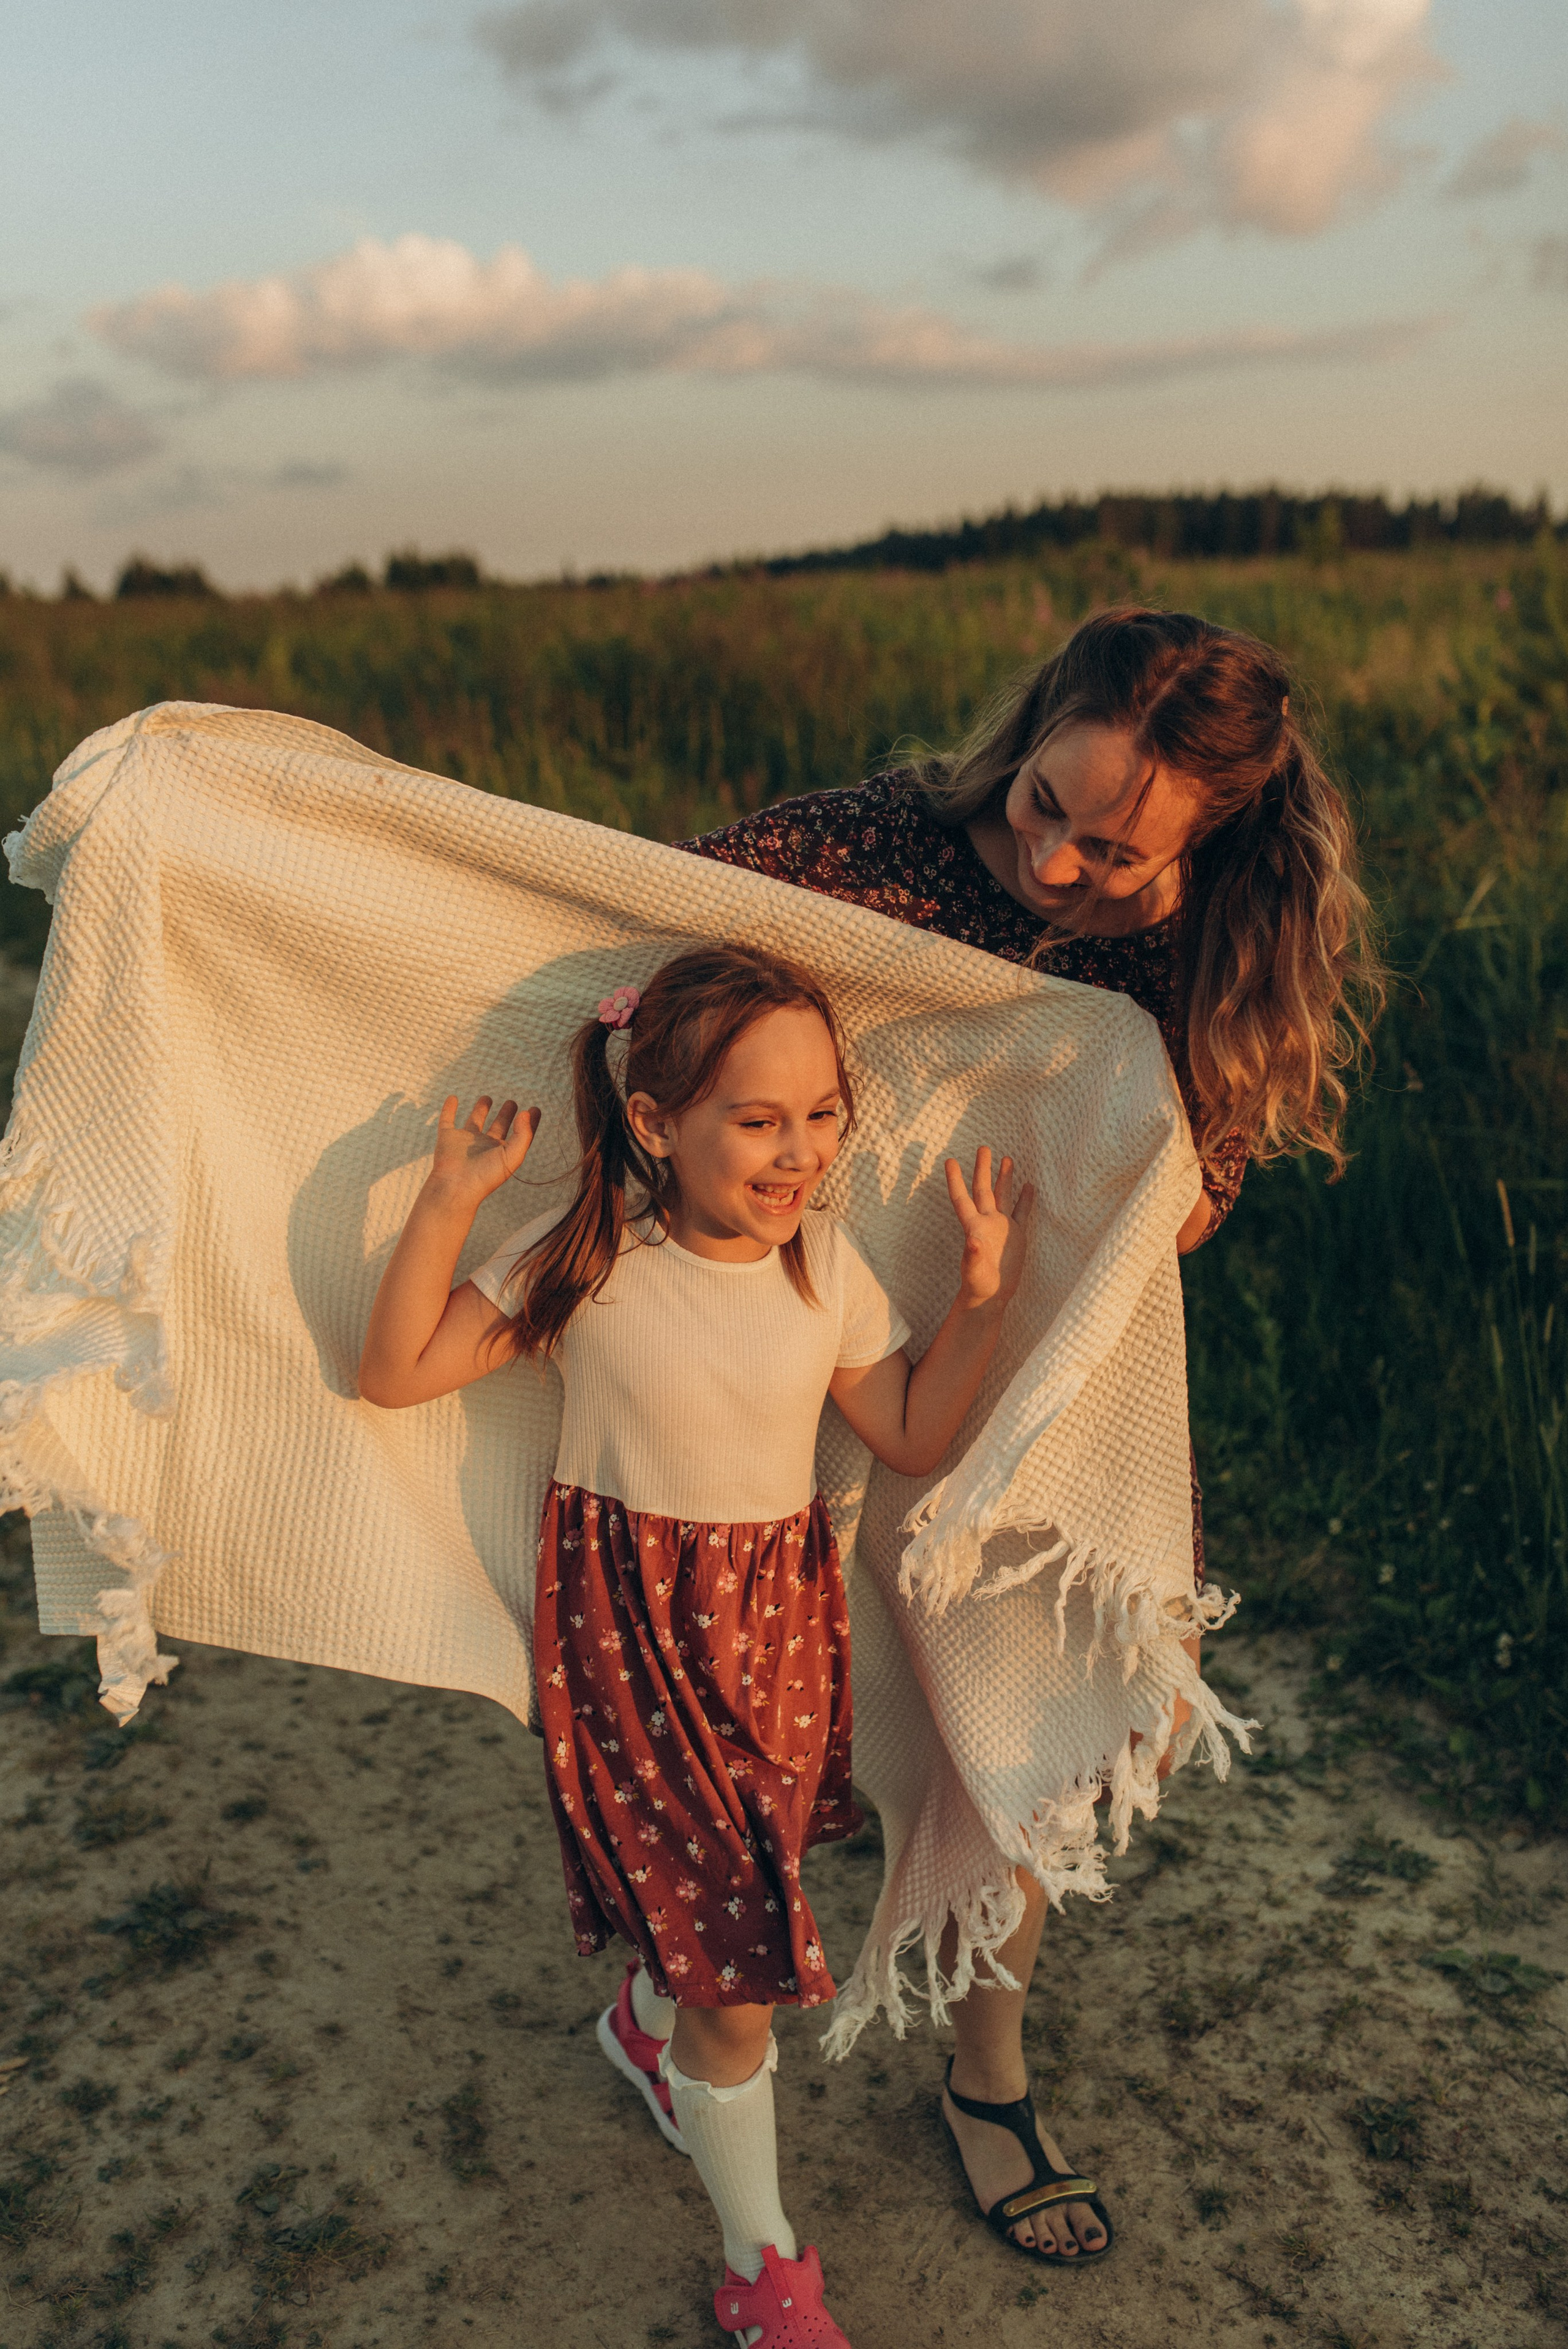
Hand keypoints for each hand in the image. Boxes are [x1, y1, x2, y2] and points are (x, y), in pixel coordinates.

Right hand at [429, 1094, 539, 1205]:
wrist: (456, 1186)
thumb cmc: (486, 1175)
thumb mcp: (513, 1156)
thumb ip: (523, 1134)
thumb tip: (525, 1113)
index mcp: (502, 1152)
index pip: (518, 1134)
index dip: (528, 1123)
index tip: (535, 1109)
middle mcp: (485, 1146)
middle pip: (498, 1127)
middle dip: (505, 1115)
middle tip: (512, 1102)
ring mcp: (466, 1141)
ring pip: (475, 1121)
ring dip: (481, 1109)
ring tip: (488, 1097)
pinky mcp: (447, 1138)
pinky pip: (447, 1120)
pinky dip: (448, 1109)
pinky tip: (452, 1098)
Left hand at [943, 1146, 1034, 1309]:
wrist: (991, 1296)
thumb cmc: (978, 1284)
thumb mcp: (975, 1270)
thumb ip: (973, 1254)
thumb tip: (972, 1241)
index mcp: (974, 1227)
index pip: (963, 1198)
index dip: (955, 1180)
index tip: (950, 1161)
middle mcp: (987, 1222)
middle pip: (984, 1190)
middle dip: (983, 1169)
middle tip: (983, 1147)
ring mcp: (1003, 1227)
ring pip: (1004, 1196)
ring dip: (1005, 1178)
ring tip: (1007, 1158)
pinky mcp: (1017, 1236)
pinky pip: (1022, 1212)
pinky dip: (1025, 1199)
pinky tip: (1029, 1185)